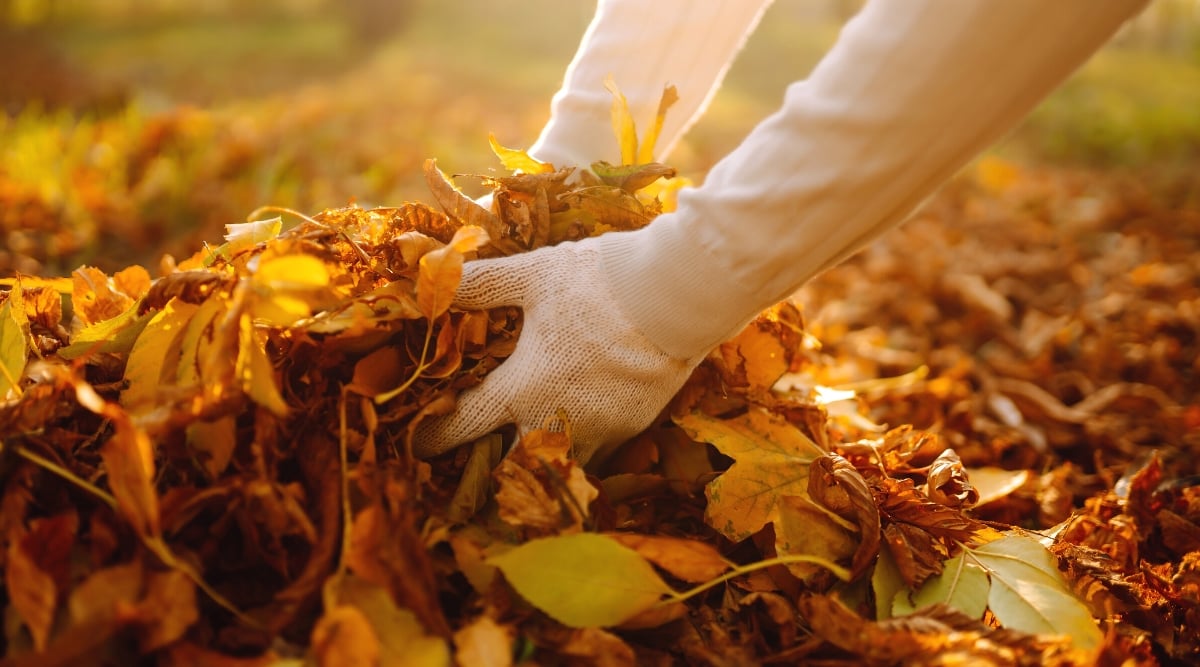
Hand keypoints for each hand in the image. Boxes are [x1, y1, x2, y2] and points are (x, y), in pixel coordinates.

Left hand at [413, 233, 702, 464]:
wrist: (677, 298)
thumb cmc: (598, 284)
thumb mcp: (534, 275)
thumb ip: (481, 283)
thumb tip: (430, 277)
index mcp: (522, 388)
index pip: (465, 425)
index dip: (436, 437)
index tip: (421, 444)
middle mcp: (554, 422)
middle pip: (509, 465)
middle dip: (490, 462)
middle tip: (477, 454)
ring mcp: (596, 430)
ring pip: (556, 465)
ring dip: (537, 459)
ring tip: (527, 444)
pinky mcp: (631, 427)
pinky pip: (595, 450)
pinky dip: (579, 444)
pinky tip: (577, 424)